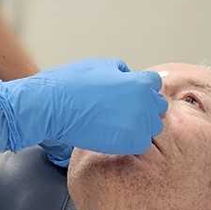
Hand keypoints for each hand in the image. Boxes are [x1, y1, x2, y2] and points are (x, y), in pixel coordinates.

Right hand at [0, 58, 167, 159]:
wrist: (52, 106)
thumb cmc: (72, 84)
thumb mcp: (101, 65)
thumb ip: (122, 71)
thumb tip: (129, 76)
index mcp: (139, 82)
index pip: (155, 86)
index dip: (143, 90)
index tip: (132, 97)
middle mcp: (144, 103)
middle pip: (157, 108)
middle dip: (144, 108)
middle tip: (124, 112)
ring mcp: (138, 124)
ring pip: (151, 127)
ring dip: (139, 126)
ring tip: (118, 125)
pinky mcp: (130, 143)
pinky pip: (141, 144)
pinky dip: (130, 142)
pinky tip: (113, 136)